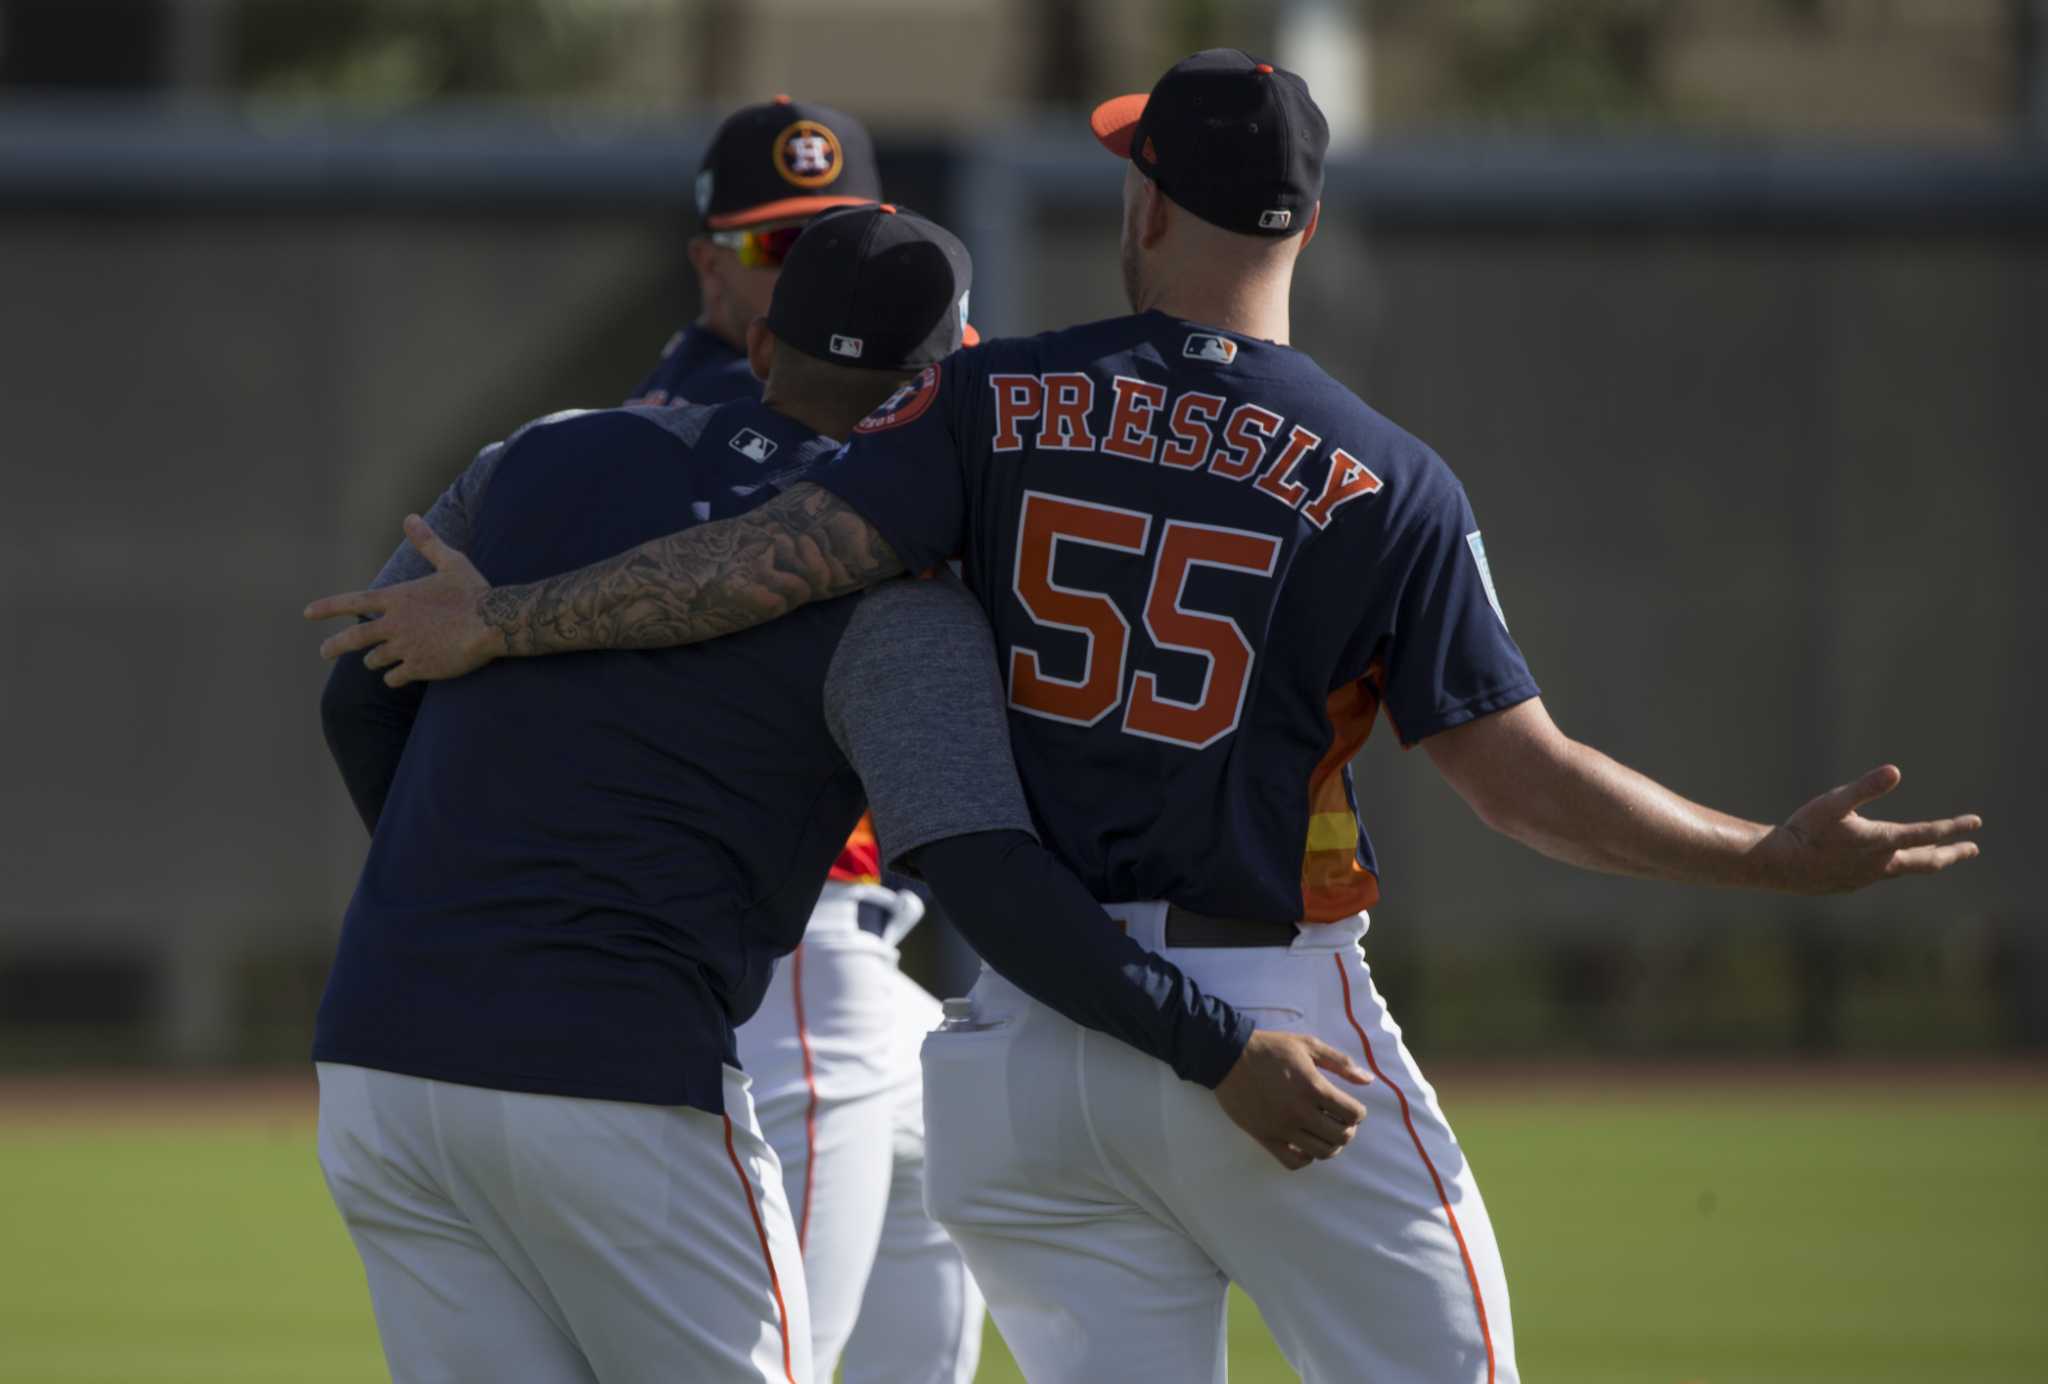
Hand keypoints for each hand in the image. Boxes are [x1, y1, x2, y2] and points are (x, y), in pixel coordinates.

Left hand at [304, 515, 501, 686]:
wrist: (492, 622)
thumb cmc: (472, 591)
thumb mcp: (450, 562)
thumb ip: (427, 542)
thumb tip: (410, 517)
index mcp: (397, 598)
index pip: (353, 602)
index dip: (327, 608)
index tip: (307, 613)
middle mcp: (394, 624)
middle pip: (353, 640)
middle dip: (334, 647)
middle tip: (323, 652)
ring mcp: (404, 647)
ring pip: (375, 660)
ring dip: (375, 660)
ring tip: (379, 662)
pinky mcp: (418, 667)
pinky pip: (395, 677)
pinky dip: (394, 677)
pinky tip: (399, 676)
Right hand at [1213, 1029, 1371, 1171]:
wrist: (1228, 1057)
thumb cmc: (1271, 1049)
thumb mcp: (1308, 1046)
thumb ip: (1340, 1062)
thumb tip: (1368, 1080)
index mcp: (1313, 1087)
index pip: (1352, 1114)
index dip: (1358, 1112)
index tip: (1350, 1107)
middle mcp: (1300, 1112)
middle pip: (1341, 1136)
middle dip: (1347, 1129)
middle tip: (1339, 1120)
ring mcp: (1282, 1128)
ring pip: (1321, 1153)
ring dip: (1330, 1145)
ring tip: (1324, 1132)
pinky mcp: (1265, 1138)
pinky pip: (1293, 1162)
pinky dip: (1306, 1158)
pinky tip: (1305, 1143)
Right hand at [1754, 765, 1981, 894]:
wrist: (1779, 865)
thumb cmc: (1805, 830)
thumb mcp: (1834, 802)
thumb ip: (1865, 787)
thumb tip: (1895, 770)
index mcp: (1882, 841)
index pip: (1928, 833)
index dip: (1954, 827)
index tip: (1976, 823)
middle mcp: (1882, 863)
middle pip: (1927, 860)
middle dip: (1952, 853)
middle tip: (1972, 849)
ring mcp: (1867, 877)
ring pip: (1906, 869)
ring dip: (1925, 860)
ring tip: (1937, 856)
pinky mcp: (1851, 884)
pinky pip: (1882, 875)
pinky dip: (1897, 867)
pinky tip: (1888, 865)